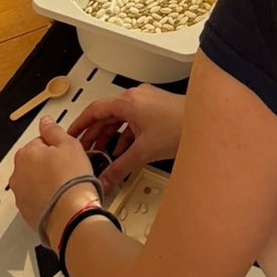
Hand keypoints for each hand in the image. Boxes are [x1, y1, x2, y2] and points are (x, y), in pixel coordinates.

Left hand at [9, 113, 97, 235]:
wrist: (70, 213)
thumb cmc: (71, 177)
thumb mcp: (68, 144)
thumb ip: (53, 130)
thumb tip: (44, 121)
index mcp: (26, 153)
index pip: (40, 142)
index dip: (56, 147)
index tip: (66, 154)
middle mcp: (17, 173)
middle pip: (34, 162)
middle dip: (48, 164)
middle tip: (67, 170)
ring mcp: (19, 194)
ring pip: (33, 181)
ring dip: (44, 181)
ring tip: (64, 187)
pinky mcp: (24, 211)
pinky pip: (34, 199)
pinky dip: (44, 198)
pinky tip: (58, 199)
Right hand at [68, 84, 184, 191]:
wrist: (206, 124)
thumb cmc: (179, 127)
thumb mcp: (143, 151)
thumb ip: (119, 168)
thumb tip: (104, 180)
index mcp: (129, 101)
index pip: (95, 109)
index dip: (80, 123)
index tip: (70, 135)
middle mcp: (136, 96)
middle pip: (106, 113)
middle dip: (94, 133)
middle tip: (83, 148)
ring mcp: (147, 101)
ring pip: (120, 117)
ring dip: (110, 134)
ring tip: (101, 152)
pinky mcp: (156, 108)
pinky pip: (133, 119)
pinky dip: (125, 134)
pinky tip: (124, 151)